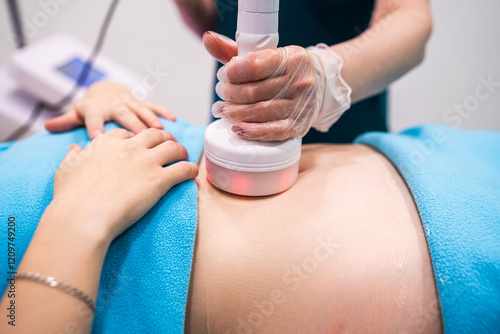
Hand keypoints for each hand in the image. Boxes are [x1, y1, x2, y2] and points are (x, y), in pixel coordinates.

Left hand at [45, 81, 175, 138]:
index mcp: (96, 109)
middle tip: (141, 136)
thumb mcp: (77, 112)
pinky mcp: (140, 102)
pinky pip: (153, 105)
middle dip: (132, 124)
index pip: (94, 118)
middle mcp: (113, 104)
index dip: (96, 127)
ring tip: (161, 130)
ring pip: (140, 110)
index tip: (98, 138)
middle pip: (123, 114)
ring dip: (151, 119)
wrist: (106, 89)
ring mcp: (129, 102)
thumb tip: (46, 125)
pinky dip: (163, 111)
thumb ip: (66, 120)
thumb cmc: (91, 107)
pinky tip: (173, 119)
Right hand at [52, 128, 197, 240]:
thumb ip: (73, 157)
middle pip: (155, 135)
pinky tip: (192, 174)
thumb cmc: (70, 198)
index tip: (141, 146)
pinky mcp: (158, 180)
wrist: (82, 217)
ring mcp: (145, 162)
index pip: (128, 133)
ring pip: (173, 147)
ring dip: (181, 151)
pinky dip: (191, 169)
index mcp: (107, 143)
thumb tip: (74, 148)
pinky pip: (183, 168)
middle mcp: (129, 148)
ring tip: (184, 157)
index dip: (137, 139)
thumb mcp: (65, 170)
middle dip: (165, 138)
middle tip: (170, 147)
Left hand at [203, 32, 350, 140]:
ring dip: (234, 113)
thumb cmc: (285, 70)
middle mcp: (299, 82)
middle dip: (229, 94)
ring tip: (222, 110)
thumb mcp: (265, 55)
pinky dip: (252, 132)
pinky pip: (272, 131)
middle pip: (252, 92)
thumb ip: (234, 50)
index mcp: (292, 59)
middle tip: (221, 94)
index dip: (232, 72)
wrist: (318, 85)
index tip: (225, 75)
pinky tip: (237, 129)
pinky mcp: (299, 125)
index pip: (254, 66)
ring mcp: (300, 106)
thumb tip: (208, 40)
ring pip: (259, 112)